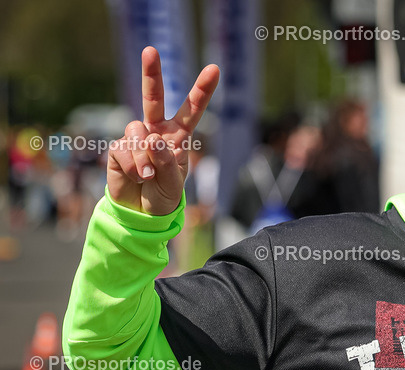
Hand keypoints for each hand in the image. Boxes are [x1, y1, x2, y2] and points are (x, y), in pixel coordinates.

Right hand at [107, 46, 219, 214]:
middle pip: (154, 99)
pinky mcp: (118, 148)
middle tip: (151, 51)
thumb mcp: (174, 184)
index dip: (202, 90)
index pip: (191, 110)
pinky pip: (124, 151)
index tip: (214, 69)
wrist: (140, 212)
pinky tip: (135, 178)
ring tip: (147, 177)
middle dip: (151, 75)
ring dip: (144, 158)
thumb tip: (153, 140)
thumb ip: (166, 163)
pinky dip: (131, 168)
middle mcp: (156, 131)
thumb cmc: (164, 195)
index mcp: (178, 136)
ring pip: (138, 132)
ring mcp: (136, 138)